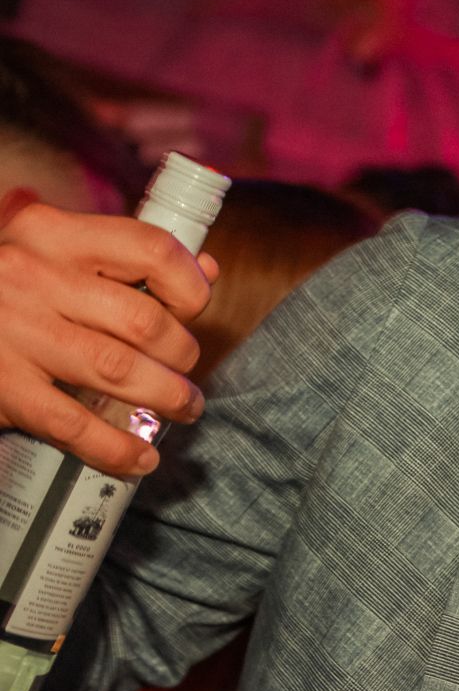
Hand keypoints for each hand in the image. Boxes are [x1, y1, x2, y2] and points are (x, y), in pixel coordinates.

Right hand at [0, 202, 218, 476]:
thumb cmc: (5, 289)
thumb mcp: (53, 255)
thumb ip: (126, 260)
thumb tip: (206, 269)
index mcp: (52, 234)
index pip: (151, 248)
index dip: (190, 285)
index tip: (194, 310)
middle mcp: (30, 275)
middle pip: (144, 320)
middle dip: (181, 354)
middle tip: (184, 372)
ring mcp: (12, 333)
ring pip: (120, 371)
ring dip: (166, 398)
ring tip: (181, 409)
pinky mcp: (0, 386)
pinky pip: (75, 425)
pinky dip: (118, 447)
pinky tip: (140, 457)